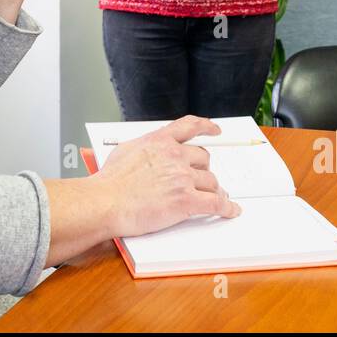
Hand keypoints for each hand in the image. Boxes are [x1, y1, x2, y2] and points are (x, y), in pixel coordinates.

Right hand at [94, 115, 241, 237]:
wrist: (106, 202)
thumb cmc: (109, 182)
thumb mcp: (126, 150)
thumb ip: (144, 147)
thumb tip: (147, 152)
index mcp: (159, 140)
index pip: (190, 126)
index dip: (206, 126)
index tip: (215, 129)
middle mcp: (174, 156)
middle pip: (203, 158)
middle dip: (203, 169)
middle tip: (201, 178)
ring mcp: (182, 178)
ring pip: (211, 181)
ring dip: (212, 190)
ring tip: (211, 197)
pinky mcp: (186, 200)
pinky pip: (215, 203)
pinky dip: (226, 208)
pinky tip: (230, 210)